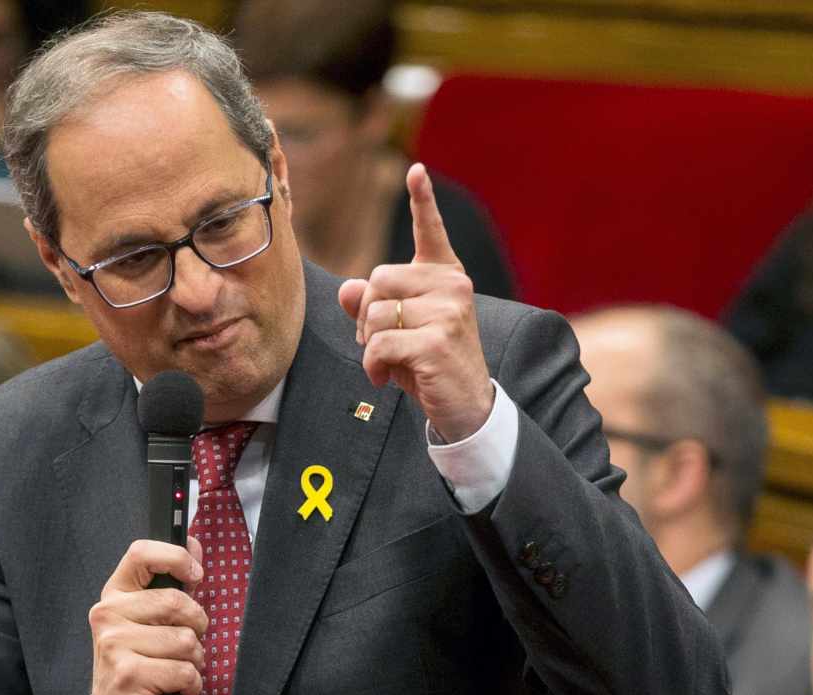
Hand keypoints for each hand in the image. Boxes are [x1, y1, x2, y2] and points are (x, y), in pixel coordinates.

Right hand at [88, 537, 207, 694]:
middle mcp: (107, 616)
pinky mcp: (127, 675)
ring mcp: (114, 646)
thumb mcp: (150, 624)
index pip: (140, 553)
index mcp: (114, 596)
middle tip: (186, 647)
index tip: (195, 575)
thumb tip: (194, 541)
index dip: (176, 557)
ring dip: (193, 663)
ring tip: (174, 673)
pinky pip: (185, 672)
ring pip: (186, 641)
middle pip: (177, 602)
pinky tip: (174, 693)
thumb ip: (171, 584)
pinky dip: (190, 687)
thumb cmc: (138, 668)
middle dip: (197, 628)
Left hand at [337, 163, 492, 442]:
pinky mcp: (438, 339)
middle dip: (366, 316)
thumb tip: (347, 289)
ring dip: (368, 345)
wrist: (465, 406)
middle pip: (378, 279)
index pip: (431, 232)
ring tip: (385, 364)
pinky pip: (379, 342)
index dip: (422, 200)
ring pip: (375, 312)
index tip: (416, 170)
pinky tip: (384, 378)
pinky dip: (372, 365)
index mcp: (445, 277)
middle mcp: (452, 285)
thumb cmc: (429, 365)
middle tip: (376, 345)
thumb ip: (374, 306)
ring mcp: (448, 310)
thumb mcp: (399, 332)